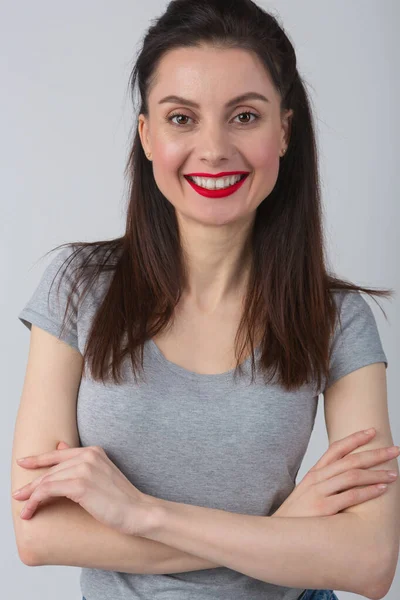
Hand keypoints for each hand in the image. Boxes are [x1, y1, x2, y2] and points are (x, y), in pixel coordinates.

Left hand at [13, 441, 154, 535]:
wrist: (138, 511)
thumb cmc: (121, 499)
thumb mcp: (102, 476)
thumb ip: (82, 463)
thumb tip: (62, 445)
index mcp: (94, 451)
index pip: (59, 453)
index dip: (39, 458)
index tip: (23, 462)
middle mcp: (88, 455)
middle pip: (52, 469)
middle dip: (33, 483)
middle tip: (18, 495)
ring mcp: (84, 468)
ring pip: (47, 480)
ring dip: (31, 495)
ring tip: (23, 508)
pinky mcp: (80, 485)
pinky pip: (48, 490)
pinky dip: (35, 500)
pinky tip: (30, 510)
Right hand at [271, 428, 398, 517]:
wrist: (275, 536)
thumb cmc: (296, 517)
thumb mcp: (306, 495)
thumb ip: (324, 485)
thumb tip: (347, 482)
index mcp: (314, 474)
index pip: (336, 449)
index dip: (355, 438)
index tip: (372, 431)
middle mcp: (317, 479)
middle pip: (349, 460)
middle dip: (374, 453)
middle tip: (394, 450)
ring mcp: (319, 493)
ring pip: (352, 476)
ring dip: (376, 473)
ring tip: (393, 474)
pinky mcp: (323, 509)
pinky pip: (350, 496)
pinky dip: (368, 491)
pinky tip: (381, 489)